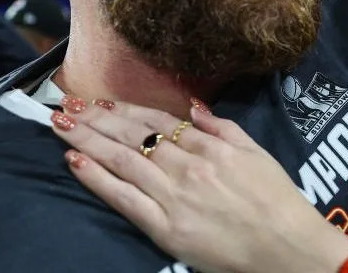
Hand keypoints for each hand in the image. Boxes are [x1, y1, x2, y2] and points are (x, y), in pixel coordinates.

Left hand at [50, 98, 347, 272]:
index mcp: (210, 147)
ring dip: (88, 140)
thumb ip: (223, 127)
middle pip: (133, 136)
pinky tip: (76, 163)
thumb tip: (193, 106)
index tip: (98, 101)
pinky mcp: (165, 227)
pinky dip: (98, 180)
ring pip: (122, 160)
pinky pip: (125, 199)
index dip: (124, 109)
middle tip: (65, 105)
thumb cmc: (277, 200)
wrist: (286, 245)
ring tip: (61, 126)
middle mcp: (188, 166)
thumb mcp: (256, 153)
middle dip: (96, 119)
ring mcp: (174, 196)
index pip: (157, 122)